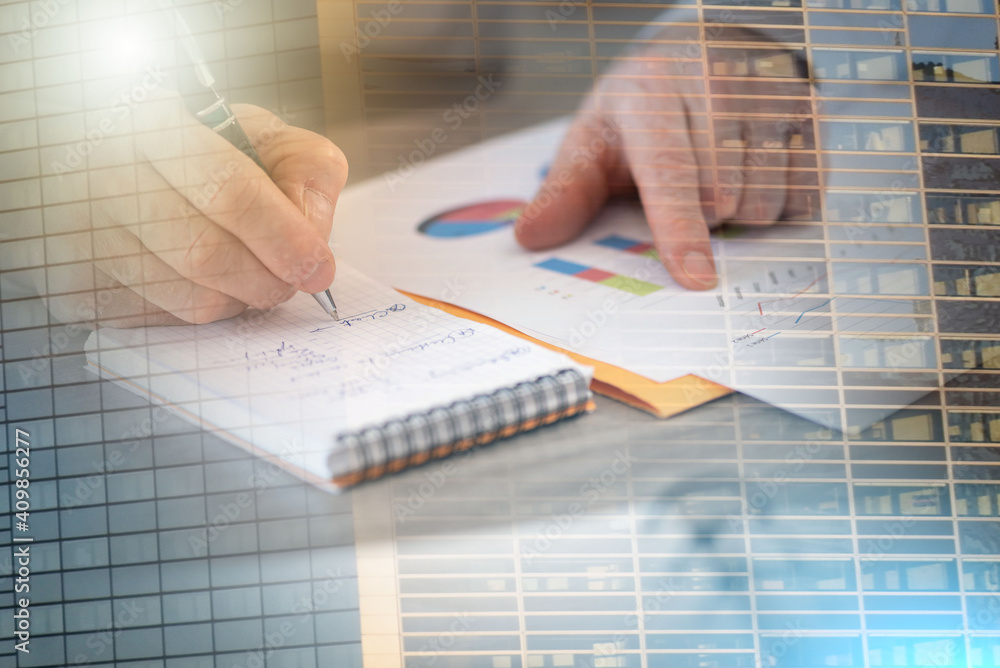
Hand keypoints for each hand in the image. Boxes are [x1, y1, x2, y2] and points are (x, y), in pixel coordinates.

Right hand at [40, 95, 347, 326]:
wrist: (118, 168)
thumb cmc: (205, 155)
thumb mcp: (263, 139)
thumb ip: (306, 169)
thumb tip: (312, 231)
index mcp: (153, 120)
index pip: (227, 189)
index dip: (284, 237)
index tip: (318, 267)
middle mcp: (101, 172)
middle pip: (204, 254)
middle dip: (267, 280)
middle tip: (291, 282)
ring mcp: (80, 231)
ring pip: (188, 298)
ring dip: (238, 300)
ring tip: (245, 274)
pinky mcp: (77, 284)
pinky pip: (166, 321)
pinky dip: (201, 311)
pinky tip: (201, 281)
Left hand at [515, 40, 811, 289]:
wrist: (703, 51)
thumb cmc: (642, 108)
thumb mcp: (594, 138)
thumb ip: (565, 190)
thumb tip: (531, 236)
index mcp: (651, 91)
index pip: (671, 171)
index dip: (681, 229)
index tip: (696, 277)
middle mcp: (716, 82)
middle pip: (725, 195)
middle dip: (705, 218)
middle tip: (689, 190)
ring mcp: (770, 92)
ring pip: (770, 196)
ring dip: (745, 214)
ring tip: (720, 178)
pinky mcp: (811, 107)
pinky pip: (809, 187)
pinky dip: (783, 202)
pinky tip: (758, 175)